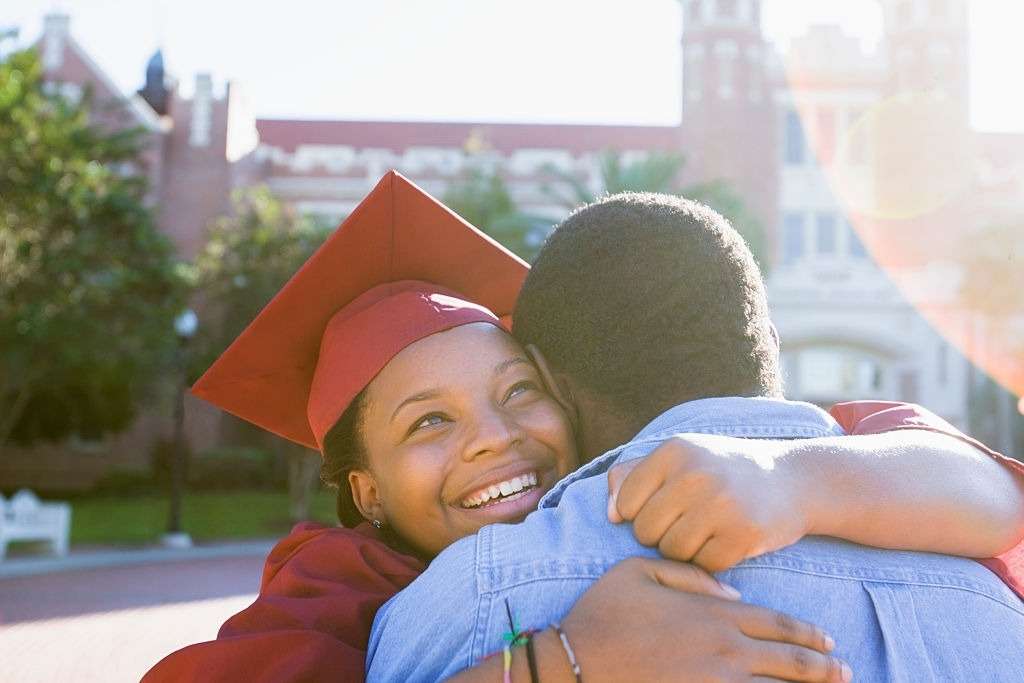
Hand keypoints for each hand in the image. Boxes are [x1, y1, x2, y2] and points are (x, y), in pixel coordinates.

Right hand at [561, 557, 850, 682]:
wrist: (574, 662)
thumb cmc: (603, 613)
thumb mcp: (640, 570)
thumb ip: (690, 573)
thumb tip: (732, 592)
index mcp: (712, 615)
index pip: (776, 623)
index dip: (807, 634)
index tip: (827, 642)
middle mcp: (725, 651)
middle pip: (790, 662)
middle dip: (822, 668)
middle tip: (844, 671)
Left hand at [608, 434, 809, 571]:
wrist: (795, 480)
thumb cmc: (723, 471)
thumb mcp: (680, 457)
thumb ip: (633, 475)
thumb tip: (609, 514)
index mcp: (674, 451)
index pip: (625, 502)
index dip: (640, 513)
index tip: (665, 508)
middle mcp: (695, 473)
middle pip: (645, 531)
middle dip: (660, 535)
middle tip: (688, 522)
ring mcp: (721, 504)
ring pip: (671, 551)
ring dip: (686, 550)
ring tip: (708, 530)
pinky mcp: (744, 534)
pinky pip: (703, 565)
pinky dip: (712, 561)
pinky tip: (727, 541)